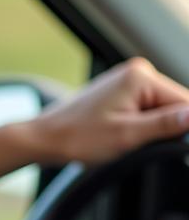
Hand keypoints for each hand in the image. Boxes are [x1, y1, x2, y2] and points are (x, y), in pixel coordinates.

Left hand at [27, 57, 188, 165]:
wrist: (45, 139)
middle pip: (177, 105)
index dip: (185, 129)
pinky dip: (145, 126)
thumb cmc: (78, 137)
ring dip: (156, 130)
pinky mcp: (122, 93)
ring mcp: (129, 81)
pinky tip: (125, 135)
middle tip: (141, 145)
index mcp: (140, 77)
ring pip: (164, 110)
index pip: (186, 103)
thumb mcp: (128, 135)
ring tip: (128, 140)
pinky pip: (149, 110)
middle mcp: (137, 72)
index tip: (177, 147)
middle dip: (169, 129)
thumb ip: (167, 124)